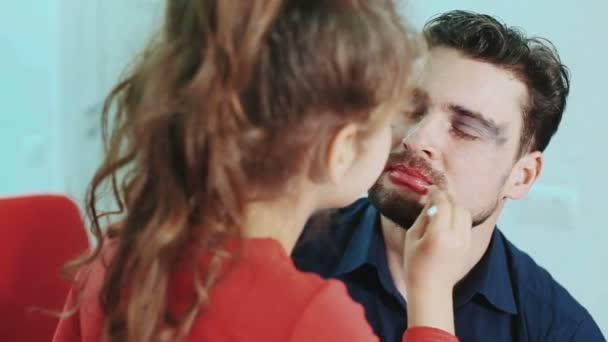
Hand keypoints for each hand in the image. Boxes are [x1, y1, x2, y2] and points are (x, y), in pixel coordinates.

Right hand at [403, 188, 471, 332]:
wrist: (431, 288)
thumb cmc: (415, 264)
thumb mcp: (412, 237)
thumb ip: (423, 216)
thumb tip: (431, 201)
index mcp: (439, 235)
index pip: (444, 204)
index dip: (437, 193)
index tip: (431, 189)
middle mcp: (456, 237)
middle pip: (457, 206)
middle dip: (447, 198)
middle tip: (437, 196)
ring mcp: (465, 242)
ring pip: (465, 213)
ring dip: (455, 206)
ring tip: (443, 206)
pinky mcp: (469, 246)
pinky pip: (467, 224)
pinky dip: (459, 217)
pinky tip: (448, 219)